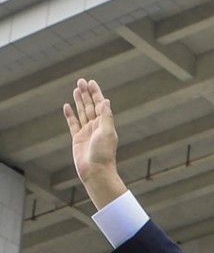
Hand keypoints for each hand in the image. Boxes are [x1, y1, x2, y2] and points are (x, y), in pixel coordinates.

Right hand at [62, 78, 125, 208]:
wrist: (96, 171)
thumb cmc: (104, 154)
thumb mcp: (107, 133)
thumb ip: (106, 117)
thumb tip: (106, 101)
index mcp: (105, 124)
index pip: (100, 104)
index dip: (96, 93)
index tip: (91, 82)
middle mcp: (96, 127)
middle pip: (90, 106)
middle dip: (86, 94)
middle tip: (81, 81)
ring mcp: (87, 132)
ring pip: (82, 112)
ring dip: (79, 101)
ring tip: (76, 90)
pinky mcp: (77, 139)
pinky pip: (73, 123)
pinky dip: (70, 115)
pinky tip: (67, 106)